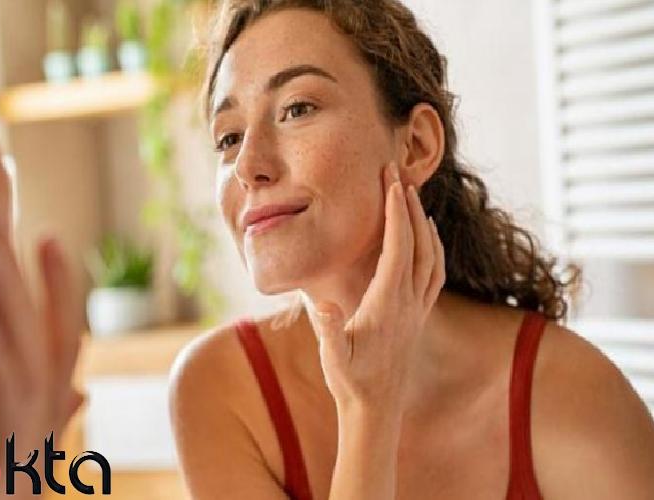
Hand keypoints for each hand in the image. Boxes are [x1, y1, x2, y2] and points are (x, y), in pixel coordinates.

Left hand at [0, 222, 82, 468]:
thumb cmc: (4, 495)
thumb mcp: (24, 446)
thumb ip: (51, 414)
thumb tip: (80, 391)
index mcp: (48, 410)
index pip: (63, 337)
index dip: (62, 288)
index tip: (50, 237)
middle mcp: (50, 418)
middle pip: (53, 337)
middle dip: (44, 279)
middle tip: (28, 223)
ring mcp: (36, 437)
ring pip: (33, 356)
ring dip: (15, 300)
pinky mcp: (13, 458)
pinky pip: (9, 398)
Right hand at [311, 161, 444, 415]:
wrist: (376, 409)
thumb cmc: (351, 382)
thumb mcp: (333, 359)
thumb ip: (328, 330)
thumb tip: (320, 302)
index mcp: (388, 303)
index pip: (397, 248)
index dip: (396, 213)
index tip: (391, 182)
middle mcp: (409, 302)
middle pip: (418, 243)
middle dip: (409, 204)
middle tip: (398, 171)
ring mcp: (418, 309)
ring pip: (432, 256)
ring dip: (423, 222)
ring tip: (412, 195)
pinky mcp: (419, 316)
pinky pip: (434, 273)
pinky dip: (433, 247)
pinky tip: (426, 237)